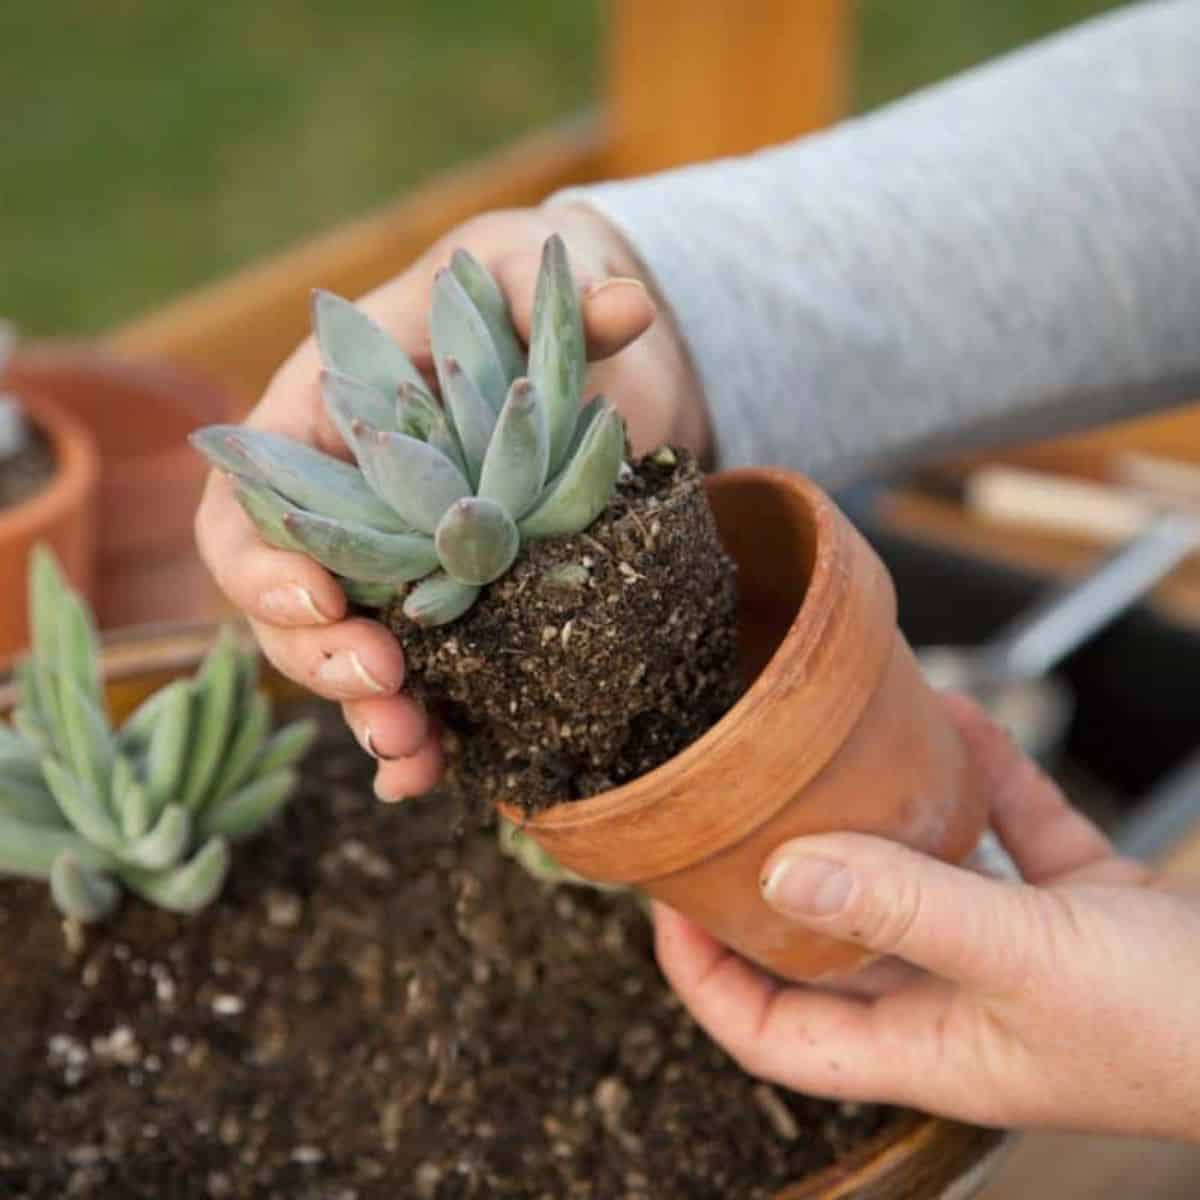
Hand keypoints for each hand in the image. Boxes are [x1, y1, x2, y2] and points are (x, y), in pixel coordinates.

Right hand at [194, 204, 705, 801]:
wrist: (569, 357)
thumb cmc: (518, 299)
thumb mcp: (524, 274)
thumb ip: (548, 289)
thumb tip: (623, 307)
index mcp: (321, 424)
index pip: (249, 501)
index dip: (262, 562)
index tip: (320, 598)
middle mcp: (344, 507)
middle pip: (286, 601)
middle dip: (319, 657)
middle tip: (382, 685)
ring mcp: (394, 566)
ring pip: (347, 656)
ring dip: (369, 715)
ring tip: (415, 754)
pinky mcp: (452, 607)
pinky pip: (418, 678)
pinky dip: (422, 731)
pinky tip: (442, 771)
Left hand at [653, 693, 1199, 1139]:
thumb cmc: (1184, 1026)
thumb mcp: (1025, 957)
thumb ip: (904, 908)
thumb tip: (782, 871)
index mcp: (929, 1046)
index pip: (775, 1034)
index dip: (706, 978)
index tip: (665, 904)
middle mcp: (960, 1003)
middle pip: (832, 947)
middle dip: (778, 882)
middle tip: (728, 810)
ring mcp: (1020, 954)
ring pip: (919, 880)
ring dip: (883, 817)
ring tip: (835, 749)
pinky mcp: (1078, 908)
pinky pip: (1006, 837)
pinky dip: (981, 782)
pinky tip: (960, 719)